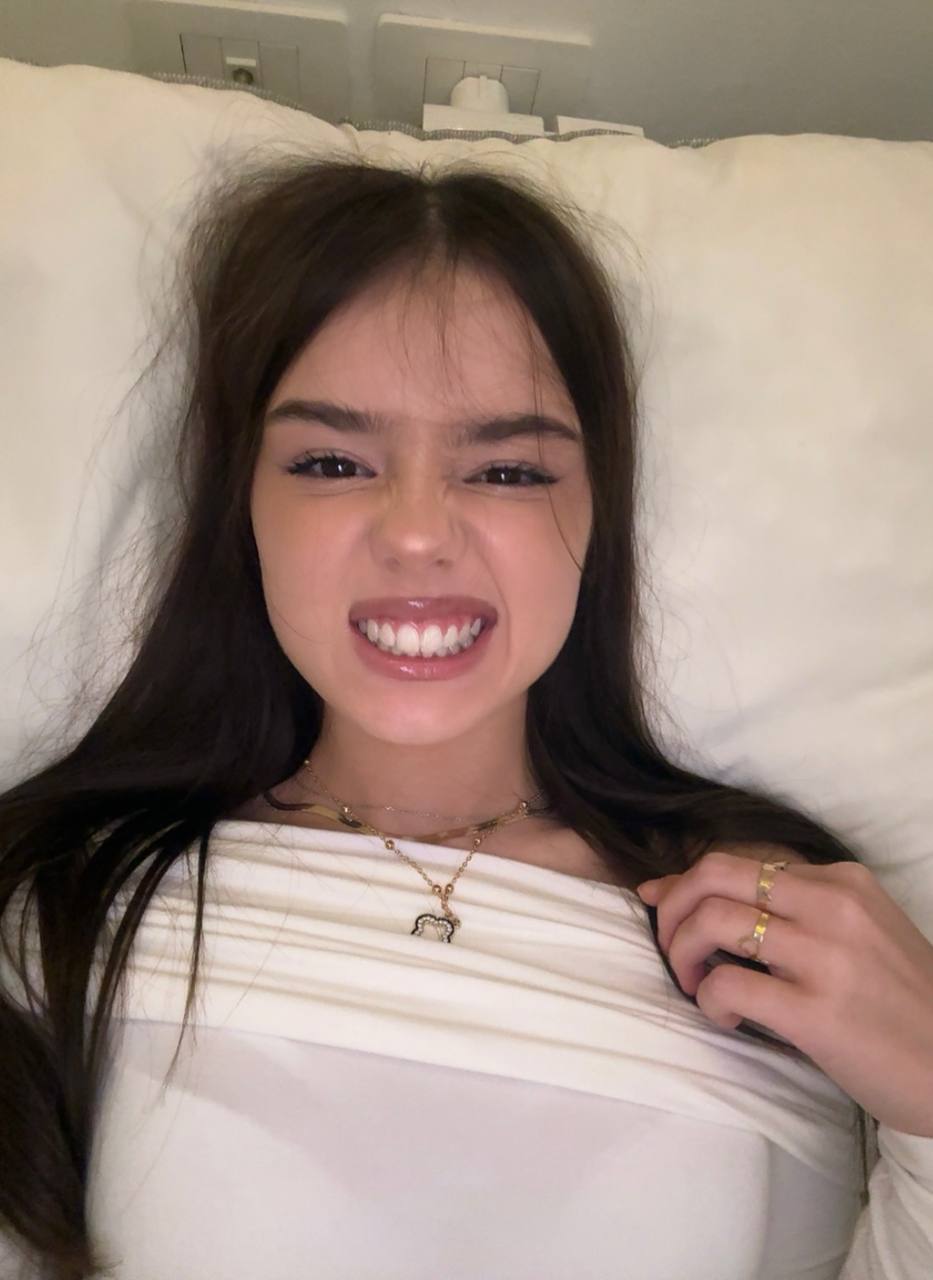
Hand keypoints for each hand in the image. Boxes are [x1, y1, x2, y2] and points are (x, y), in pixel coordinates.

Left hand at [637, 850, 932, 1136]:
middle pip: (715, 874)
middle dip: (672, 906)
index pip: (739, 862)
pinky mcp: (816, 1013)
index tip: (662, 906)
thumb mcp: (858, 932)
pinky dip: (709, 1000)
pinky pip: (729, 986)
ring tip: (693, 982)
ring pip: (714, 921)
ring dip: (681, 952)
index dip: (687, 884)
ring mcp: (825, 958)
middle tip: (667, 944)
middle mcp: (832, 907)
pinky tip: (727, 1017)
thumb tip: (695, 893)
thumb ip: (790, 910)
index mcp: (842, 882)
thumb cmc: (899, 1002)